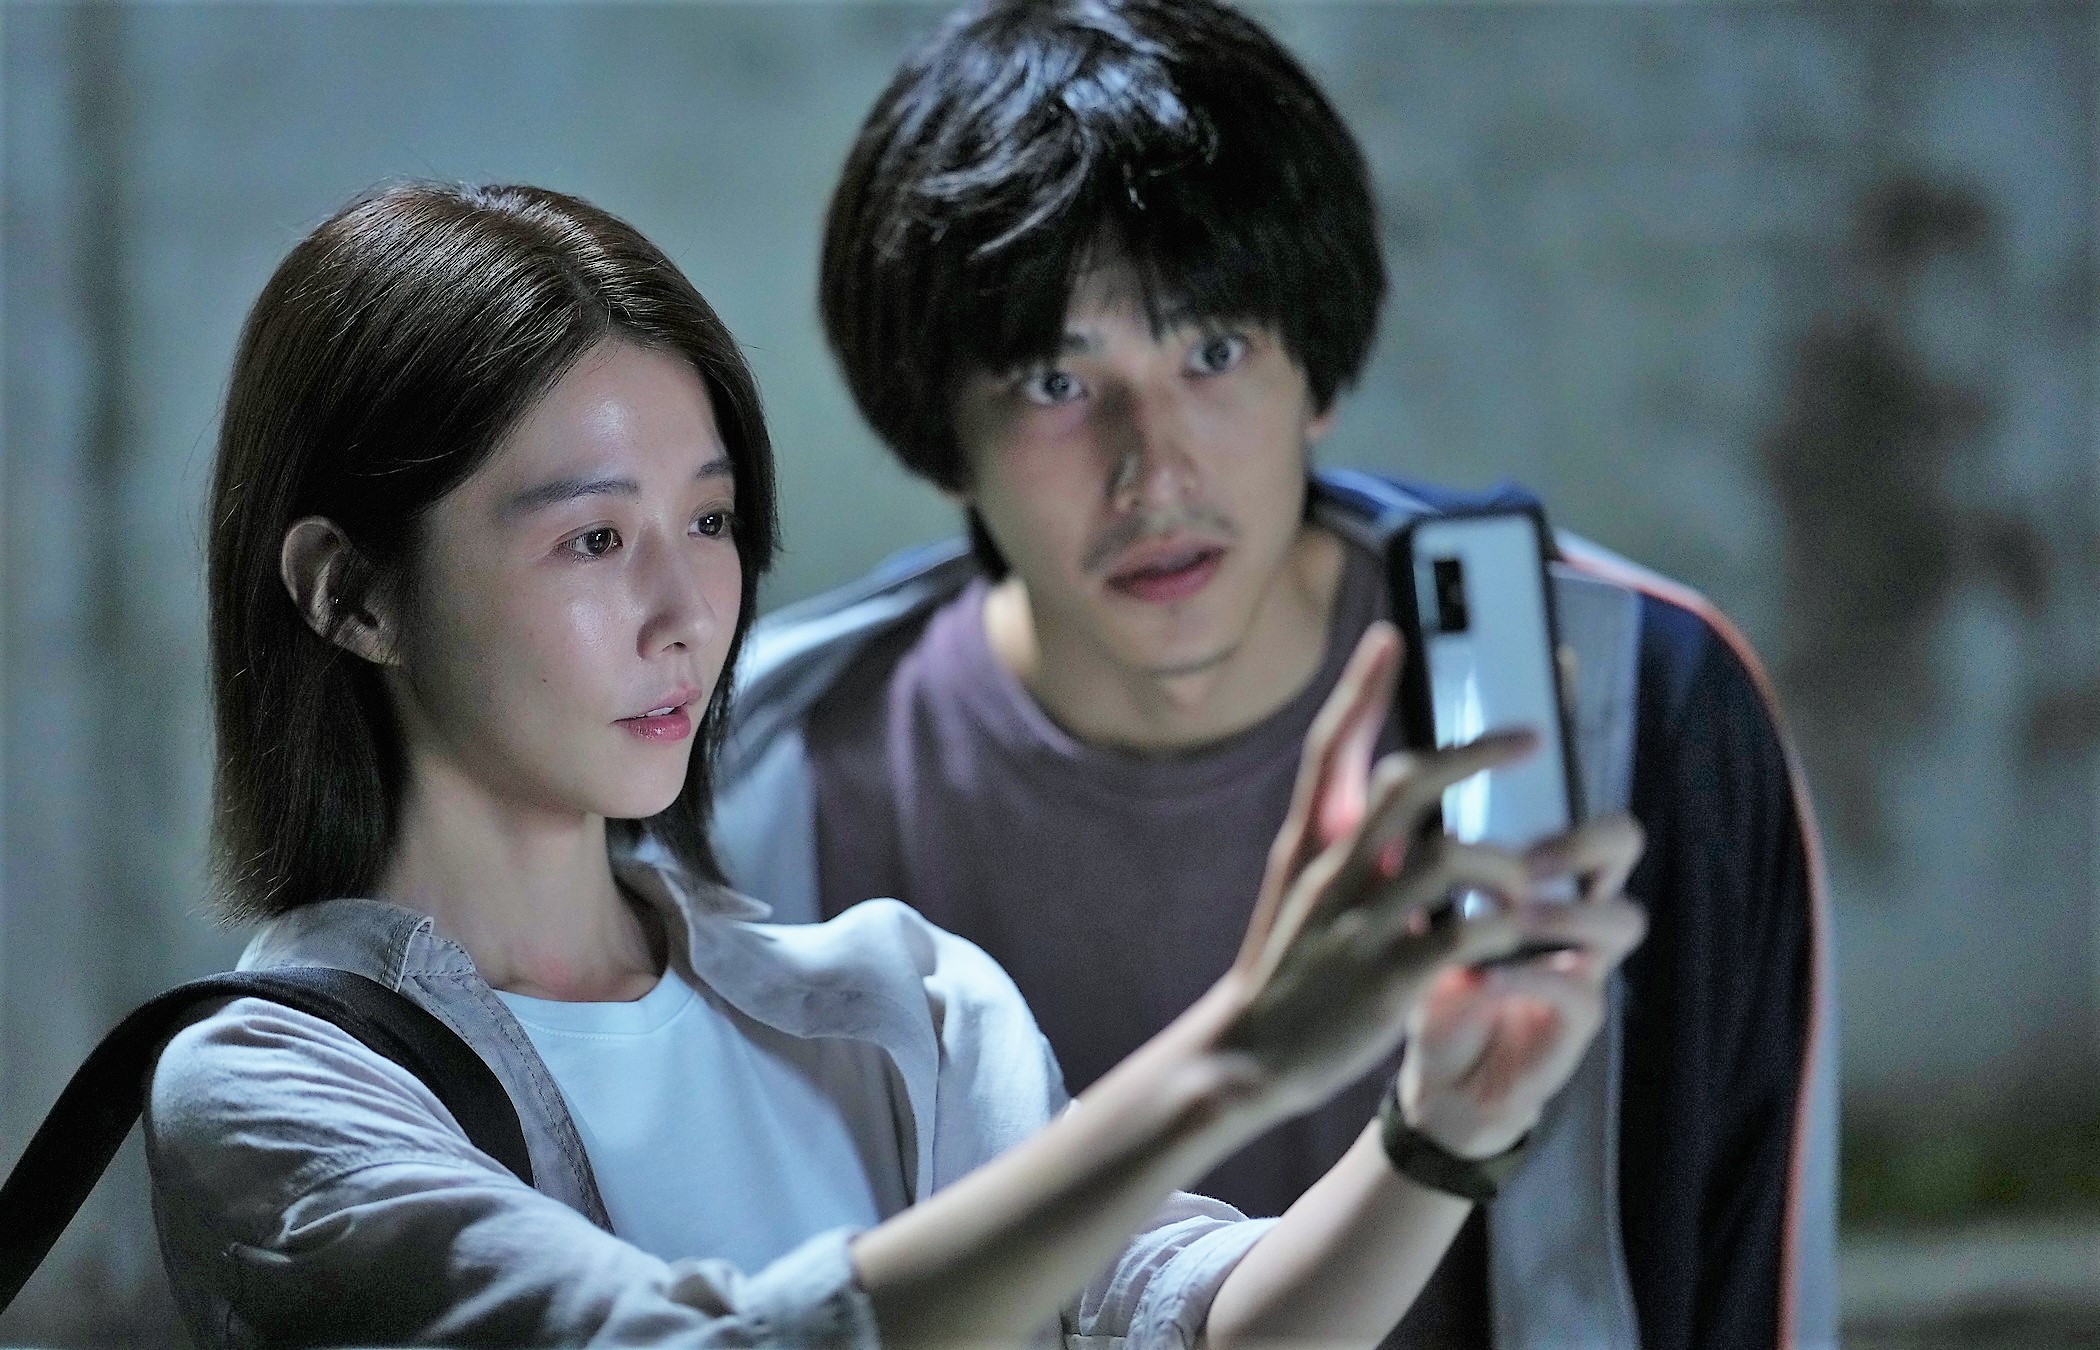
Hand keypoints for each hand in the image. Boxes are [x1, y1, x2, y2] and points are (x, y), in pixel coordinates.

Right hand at [1213, 622, 1558, 1122]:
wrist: (1244, 1057)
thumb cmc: (1285, 970)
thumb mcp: (1298, 890)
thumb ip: (1343, 842)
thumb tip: (1390, 798)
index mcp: (1310, 847)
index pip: (1334, 749)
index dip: (1361, 689)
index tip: (1389, 636)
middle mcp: (1333, 873)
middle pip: (1408, 784)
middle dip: (1475, 752)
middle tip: (1529, 738)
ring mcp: (1359, 925)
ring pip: (1450, 856)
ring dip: (1504, 861)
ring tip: (1527, 880)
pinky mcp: (1388, 981)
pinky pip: (1465, 937)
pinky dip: (1505, 932)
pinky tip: (1524, 938)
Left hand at [1399, 819, 1647, 1159]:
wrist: (1442, 1078)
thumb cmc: (1437, 986)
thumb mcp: (1425, 920)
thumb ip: (1424, 870)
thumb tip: (1396, 802)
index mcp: (1549, 886)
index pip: (1594, 825)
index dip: (1567, 805)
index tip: (1512, 817)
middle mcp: (1579, 919)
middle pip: (1624, 850)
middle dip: (1579, 844)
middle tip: (1525, 862)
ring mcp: (1586, 968)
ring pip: (1622, 919)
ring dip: (1561, 911)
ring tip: (1509, 919)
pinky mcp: (1576, 1025)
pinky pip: (1580, 988)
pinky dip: (1530, 976)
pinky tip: (1484, 977)